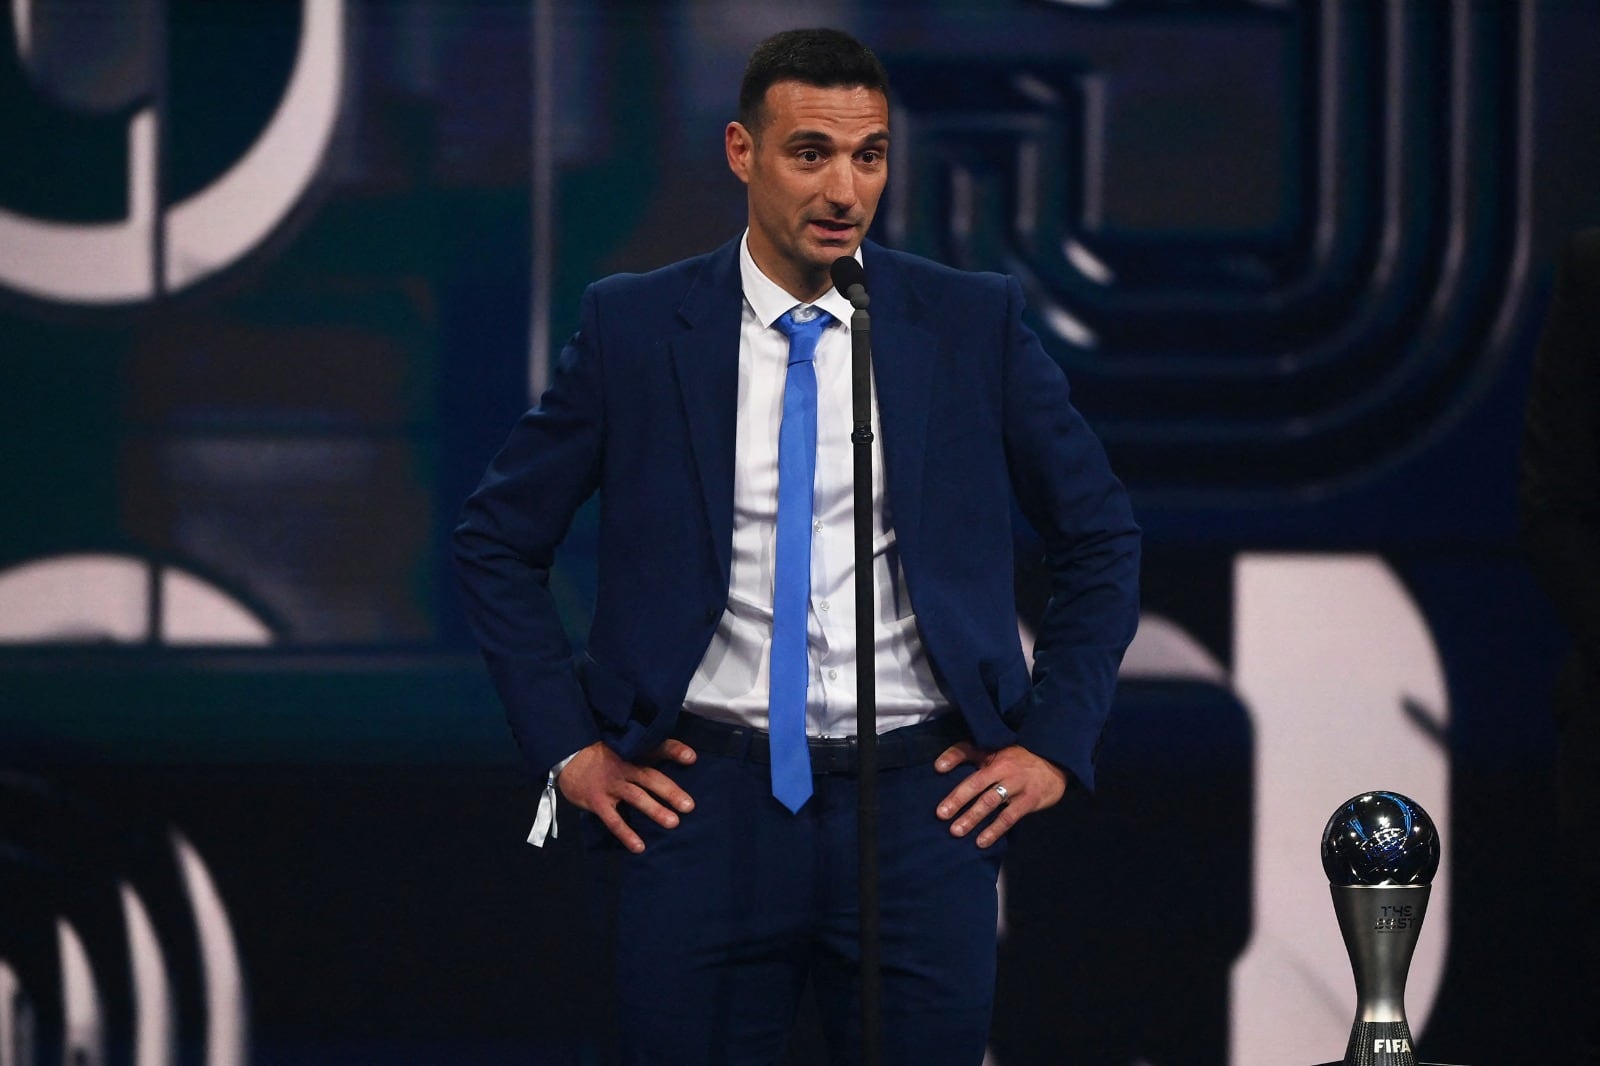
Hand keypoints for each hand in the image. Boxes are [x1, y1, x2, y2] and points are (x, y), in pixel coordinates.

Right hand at [557, 739, 696, 852]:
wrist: (567, 757)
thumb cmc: (602, 756)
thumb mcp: (623, 748)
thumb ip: (646, 753)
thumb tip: (681, 759)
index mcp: (632, 752)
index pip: (656, 747)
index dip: (674, 750)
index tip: (691, 758)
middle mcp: (623, 767)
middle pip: (650, 777)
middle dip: (670, 791)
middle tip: (689, 806)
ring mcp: (610, 785)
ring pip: (636, 797)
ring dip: (655, 810)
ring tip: (673, 823)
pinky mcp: (597, 801)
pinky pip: (614, 820)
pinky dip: (627, 833)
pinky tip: (640, 847)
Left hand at [934, 743, 1068, 847]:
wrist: (1054, 761)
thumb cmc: (1016, 758)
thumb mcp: (992, 752)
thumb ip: (965, 754)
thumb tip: (938, 766)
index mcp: (993, 758)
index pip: (970, 761)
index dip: (954, 768)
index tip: (938, 777)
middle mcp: (1004, 771)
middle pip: (978, 784)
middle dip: (959, 800)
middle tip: (942, 815)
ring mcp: (1018, 786)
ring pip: (992, 801)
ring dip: (974, 817)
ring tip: (957, 831)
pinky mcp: (1030, 801)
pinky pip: (1010, 817)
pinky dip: (995, 829)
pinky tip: (982, 841)